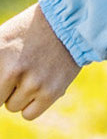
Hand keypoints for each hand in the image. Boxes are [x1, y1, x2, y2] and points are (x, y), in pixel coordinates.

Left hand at [0, 4, 81, 120]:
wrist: (68, 24)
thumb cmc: (29, 31)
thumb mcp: (1, 38)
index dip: (0, 82)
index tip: (8, 76)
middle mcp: (12, 70)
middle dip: (5, 88)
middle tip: (18, 71)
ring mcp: (33, 82)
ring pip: (12, 106)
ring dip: (19, 95)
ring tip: (32, 74)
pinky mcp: (51, 92)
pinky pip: (29, 114)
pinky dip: (31, 104)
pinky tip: (39, 86)